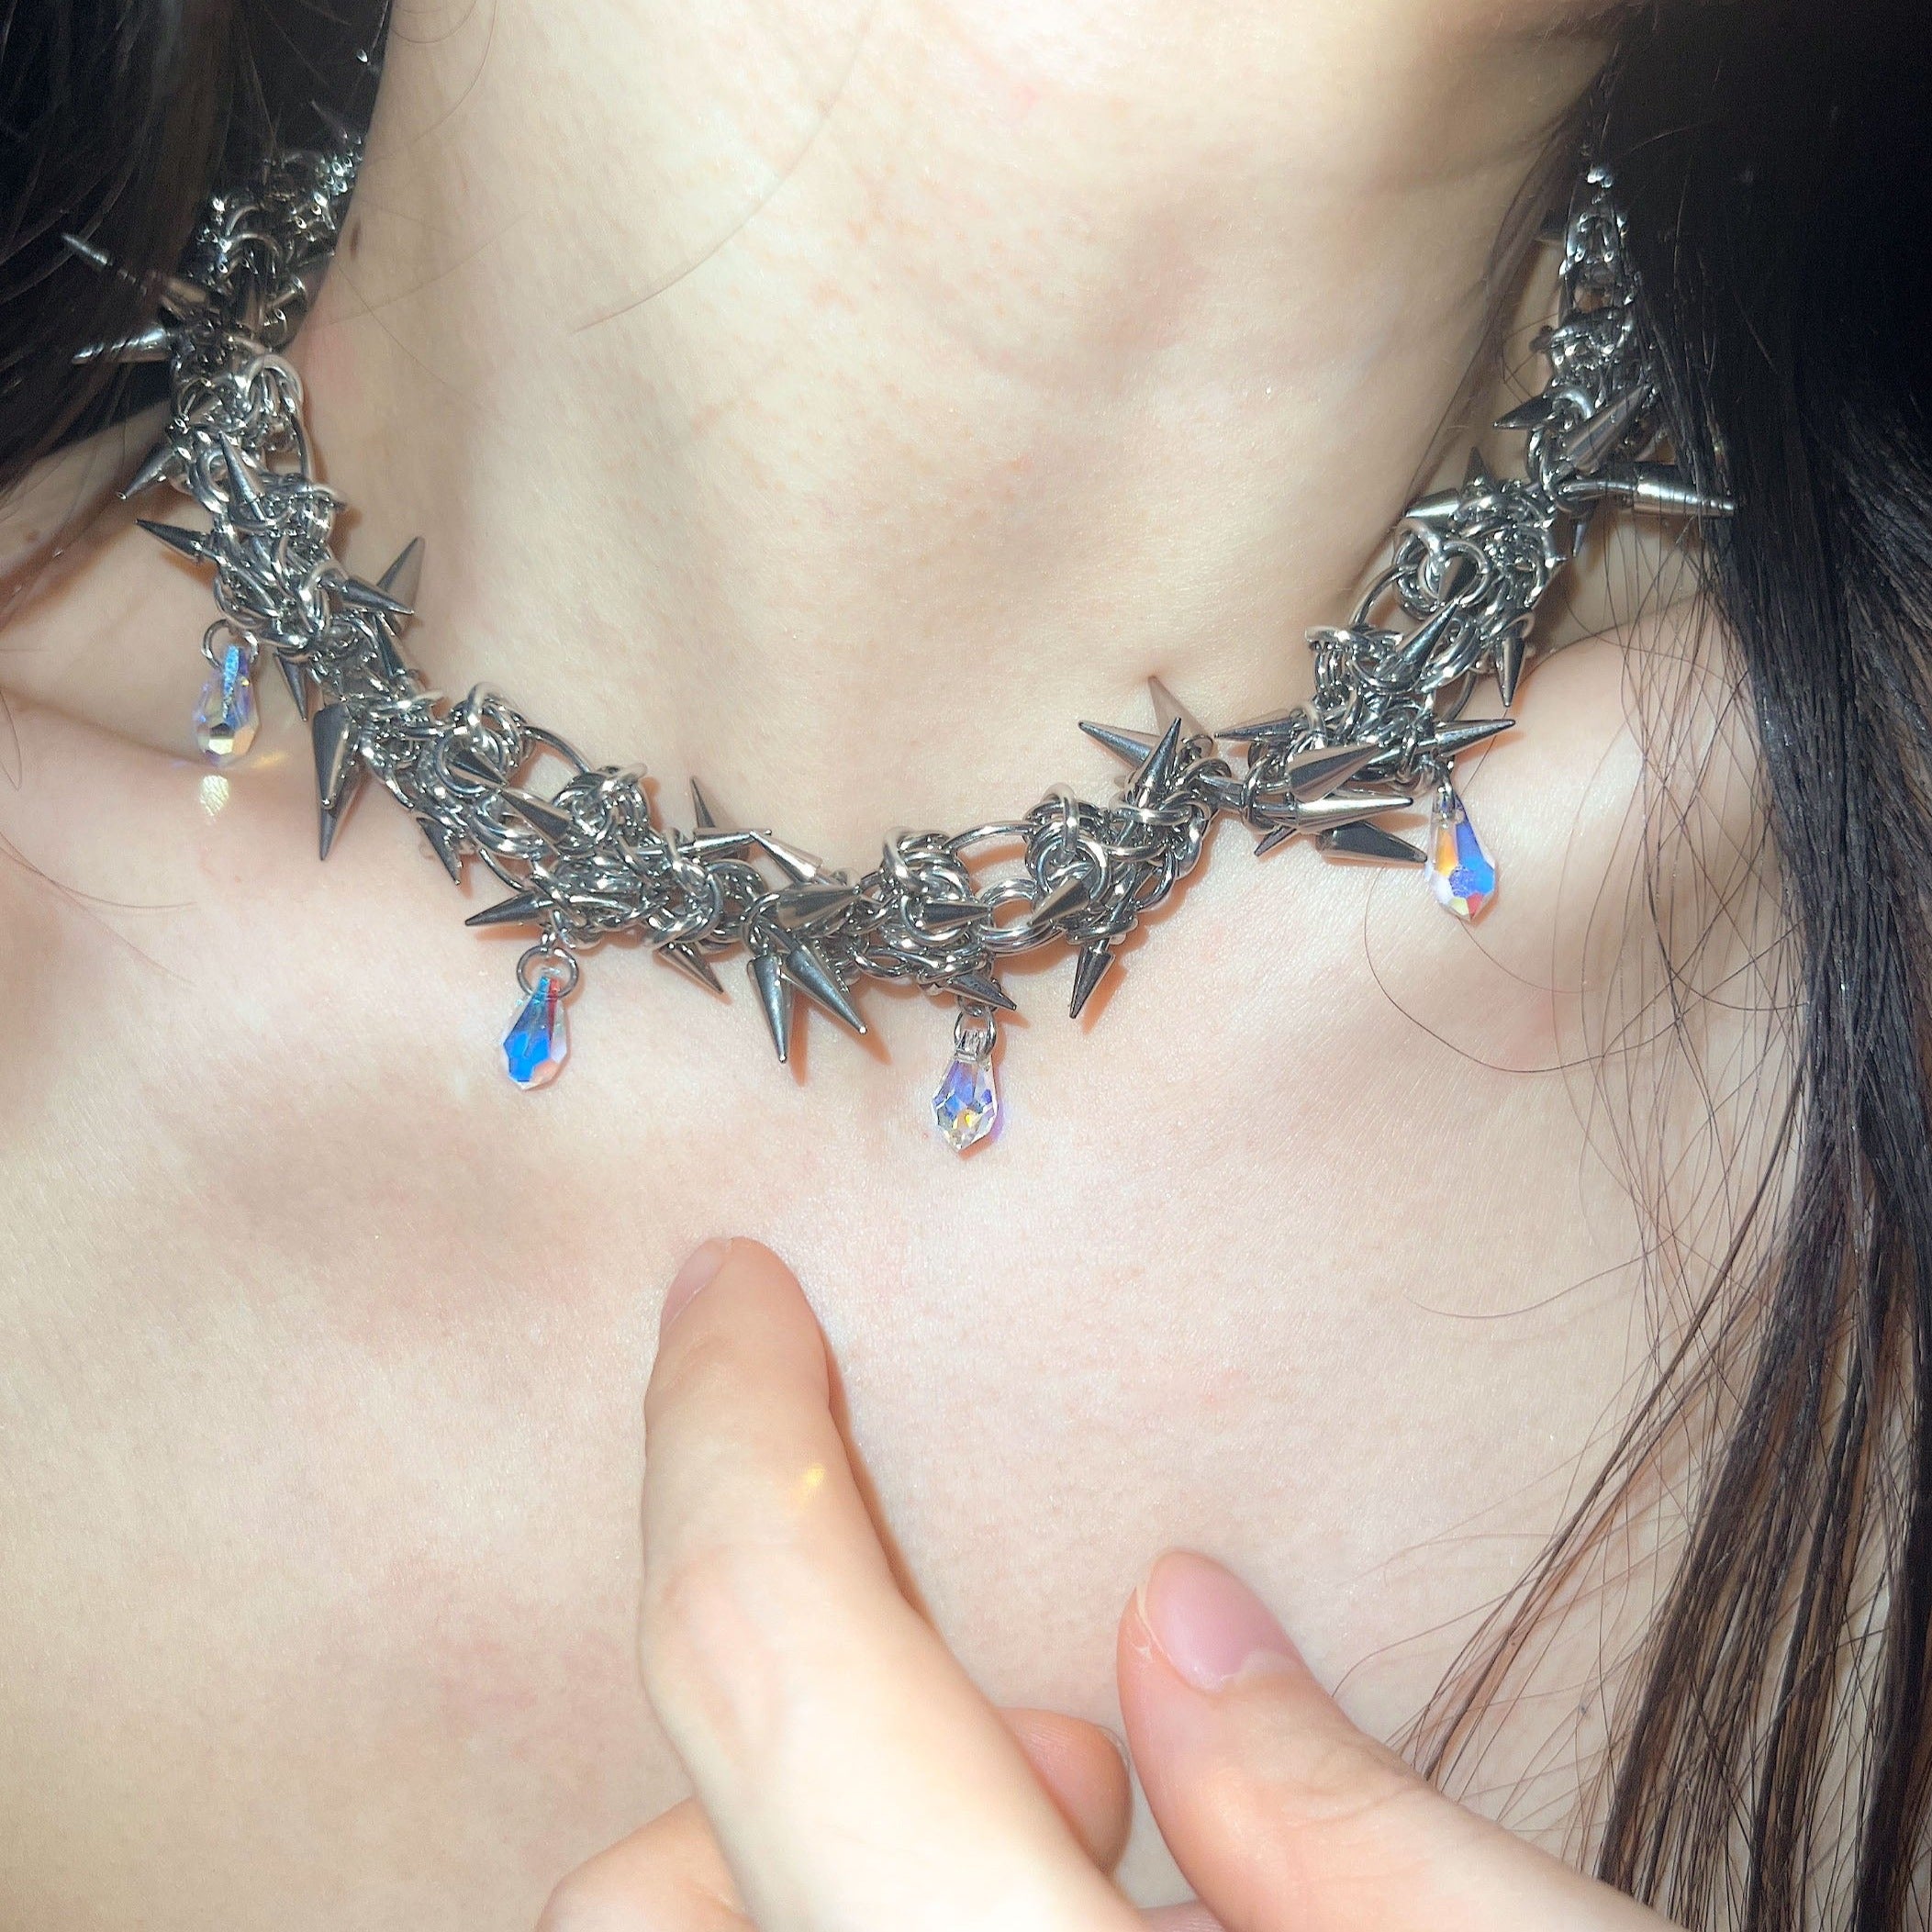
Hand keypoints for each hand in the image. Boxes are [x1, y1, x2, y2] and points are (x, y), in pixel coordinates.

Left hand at [540, 1239, 1672, 1931]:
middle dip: (825, 1733)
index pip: (779, 1667)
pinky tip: (1059, 1921)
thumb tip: (1179, 1632)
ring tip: (1089, 1843)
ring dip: (832, 1853)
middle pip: (657, 1869)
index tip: (722, 1284)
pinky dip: (846, 1921)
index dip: (732, 1436)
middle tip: (1071, 1745)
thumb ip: (1360, 1833)